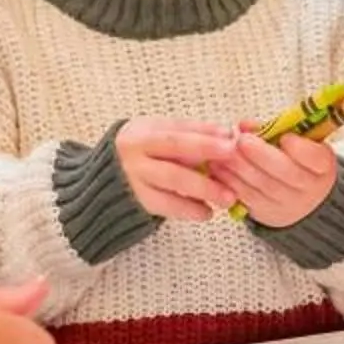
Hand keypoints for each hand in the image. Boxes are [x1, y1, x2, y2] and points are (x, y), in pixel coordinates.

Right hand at [116, 118, 242, 220]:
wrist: (111, 171)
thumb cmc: (146, 147)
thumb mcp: (162, 132)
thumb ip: (193, 133)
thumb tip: (228, 134)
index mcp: (143, 134)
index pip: (177, 136)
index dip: (204, 139)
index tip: (231, 143)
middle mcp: (134, 156)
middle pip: (172, 163)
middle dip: (206, 172)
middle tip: (232, 175)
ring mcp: (134, 180)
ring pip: (171, 185)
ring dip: (202, 192)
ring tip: (228, 198)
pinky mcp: (139, 202)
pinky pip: (166, 207)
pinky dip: (189, 210)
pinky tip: (207, 212)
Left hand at [210, 132, 337, 230]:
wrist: (303, 199)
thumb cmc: (298, 162)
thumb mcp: (298, 142)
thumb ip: (275, 130)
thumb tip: (245, 125)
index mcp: (323, 166)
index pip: (315, 158)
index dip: (300, 148)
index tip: (285, 137)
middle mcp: (309, 188)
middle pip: (285, 172)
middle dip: (260, 155)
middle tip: (242, 140)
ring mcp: (288, 204)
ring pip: (261, 185)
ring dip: (239, 167)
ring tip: (224, 151)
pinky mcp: (267, 213)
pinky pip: (247, 197)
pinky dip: (230, 181)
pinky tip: (219, 167)